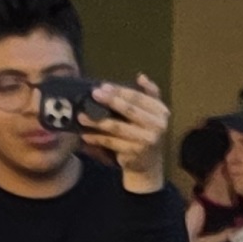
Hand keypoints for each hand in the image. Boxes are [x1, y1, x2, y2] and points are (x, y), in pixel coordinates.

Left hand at [82, 76, 171, 190]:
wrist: (148, 165)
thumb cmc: (145, 133)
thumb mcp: (152, 113)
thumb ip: (149, 94)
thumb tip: (141, 76)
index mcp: (161, 112)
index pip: (138, 98)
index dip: (120, 91)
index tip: (103, 86)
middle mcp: (157, 126)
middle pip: (129, 110)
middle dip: (110, 101)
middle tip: (94, 94)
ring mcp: (146, 141)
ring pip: (117, 127)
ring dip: (98, 121)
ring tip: (82, 116)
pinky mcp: (134, 153)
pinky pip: (112, 142)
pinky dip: (98, 138)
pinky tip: (86, 134)